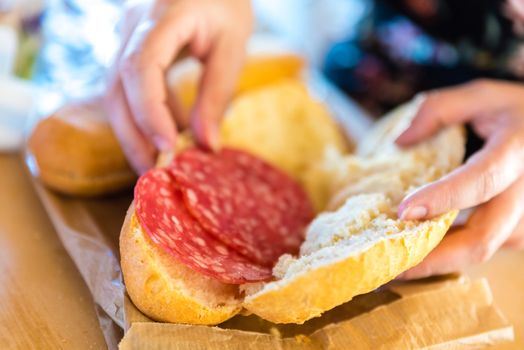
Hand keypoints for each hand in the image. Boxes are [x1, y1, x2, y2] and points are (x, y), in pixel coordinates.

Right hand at [105, 0, 252, 173]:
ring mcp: (125, 37)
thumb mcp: (231, 46)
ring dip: (136, 131)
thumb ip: (217, 94)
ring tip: (164, 160)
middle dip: (134, 136)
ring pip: (115, 93)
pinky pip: (129, 89)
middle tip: (155, 172)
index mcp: (162, 16)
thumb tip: (206, 145)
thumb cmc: (225, 4)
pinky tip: (172, 130)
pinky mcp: (129, 50)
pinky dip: (148, 115)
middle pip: (117, 88)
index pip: (141, 67)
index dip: (150, 112)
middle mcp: (132, 26)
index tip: (169, 148)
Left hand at [395, 79, 523, 278]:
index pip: (481, 180)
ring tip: (396, 263)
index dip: (443, 198)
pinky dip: (451, 254)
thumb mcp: (480, 96)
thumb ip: (439, 109)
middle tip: (390, 266)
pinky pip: (483, 248)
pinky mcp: (520, 230)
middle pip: (484, 237)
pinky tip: (421, 251)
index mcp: (516, 151)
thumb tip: (399, 140)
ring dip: (439, 261)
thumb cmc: (511, 111)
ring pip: (482, 249)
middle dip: (434, 257)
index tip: (404, 212)